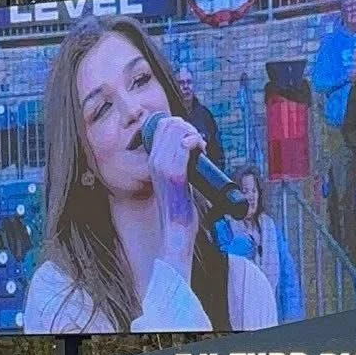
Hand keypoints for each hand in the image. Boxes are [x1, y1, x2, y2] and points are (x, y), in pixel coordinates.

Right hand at [146, 114, 203, 281]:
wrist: (175, 230)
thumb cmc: (178, 208)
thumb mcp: (173, 181)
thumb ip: (176, 164)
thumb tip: (188, 148)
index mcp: (153, 161)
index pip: (162, 125)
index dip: (180, 125)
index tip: (192, 139)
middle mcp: (155, 161)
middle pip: (171, 124)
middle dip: (189, 127)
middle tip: (199, 143)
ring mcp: (164, 168)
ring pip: (179, 131)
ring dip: (195, 134)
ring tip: (202, 148)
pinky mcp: (176, 176)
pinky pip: (186, 146)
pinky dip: (197, 142)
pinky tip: (202, 150)